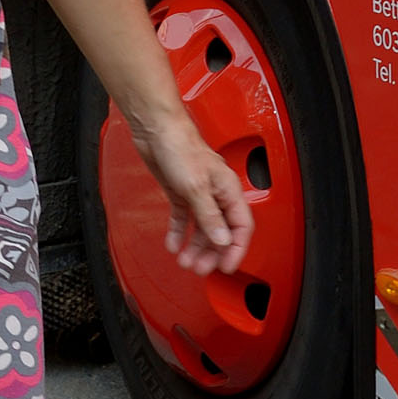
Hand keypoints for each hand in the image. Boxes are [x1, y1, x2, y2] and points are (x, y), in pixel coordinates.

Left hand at [127, 107, 258, 275]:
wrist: (155, 130)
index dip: (236, 249)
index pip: (241, 227)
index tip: (227, 266)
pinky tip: (173, 244)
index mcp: (228, 190)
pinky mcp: (181, 191)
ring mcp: (198, 193)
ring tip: (186, 262)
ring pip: (202, 227)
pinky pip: (184, 218)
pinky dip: (179, 232)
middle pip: (221, 230)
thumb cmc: (181, 146)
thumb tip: (222, 240)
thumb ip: (210, 216)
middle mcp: (216, 193)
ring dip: (195, 246)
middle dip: (212, 252)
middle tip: (201, 268)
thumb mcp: (196, 187)